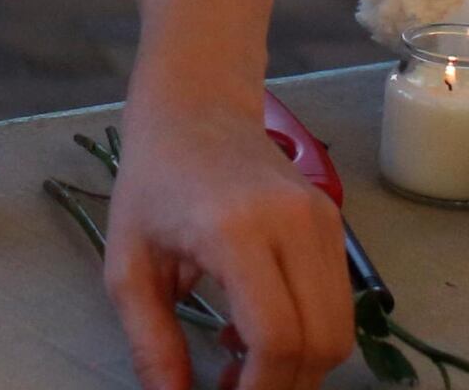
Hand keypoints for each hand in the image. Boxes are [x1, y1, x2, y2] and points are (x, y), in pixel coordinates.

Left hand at [101, 97, 352, 389]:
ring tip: (241, 366)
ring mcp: (324, 221)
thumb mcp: (128, 265)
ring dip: (299, 366)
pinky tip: (257, 332)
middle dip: (283, 387)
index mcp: (237, 230)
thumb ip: (151, 342)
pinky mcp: (335, 223)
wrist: (196, 106)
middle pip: (321, 341)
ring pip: (339, 328)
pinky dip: (308, 335)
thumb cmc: (154, 180)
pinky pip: (339, 303)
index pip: (277, 336)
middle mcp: (295, 224)